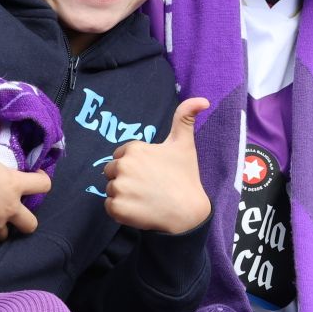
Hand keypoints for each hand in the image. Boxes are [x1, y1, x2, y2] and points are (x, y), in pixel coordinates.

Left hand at [103, 98, 212, 234]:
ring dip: (123, 195)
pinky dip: (121, 210)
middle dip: (126, 178)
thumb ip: (185, 117)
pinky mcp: (117, 208)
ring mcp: (119, 188)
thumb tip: (203, 100)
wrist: (187, 211)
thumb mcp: (184, 143)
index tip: (150, 172)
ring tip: (144, 198)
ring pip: (111, 189)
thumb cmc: (185, 176)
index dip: (134, 165)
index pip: (121, 156)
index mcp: (134, 149)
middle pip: (112, 172)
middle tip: (148, 186)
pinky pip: (109, 207)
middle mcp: (123, 166)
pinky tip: (139, 209)